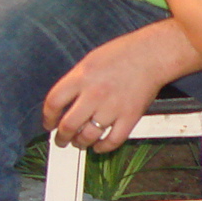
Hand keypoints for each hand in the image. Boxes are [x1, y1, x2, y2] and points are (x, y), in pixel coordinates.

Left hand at [42, 31, 174, 151]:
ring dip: (80, 143)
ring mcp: (112, 107)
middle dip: (61, 137)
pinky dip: (103, 147)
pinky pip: (112, 141)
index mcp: (81, 77)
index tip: (49, 123)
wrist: (153, 54)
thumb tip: (64, 103)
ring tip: (79, 143)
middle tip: (61, 140)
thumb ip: (75, 81)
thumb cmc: (123, 53)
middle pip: (68, 125)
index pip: (53, 103)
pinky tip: (99, 146)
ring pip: (88, 136)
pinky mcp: (130, 117)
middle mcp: (94, 94)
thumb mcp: (90, 61)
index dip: (48, 117)